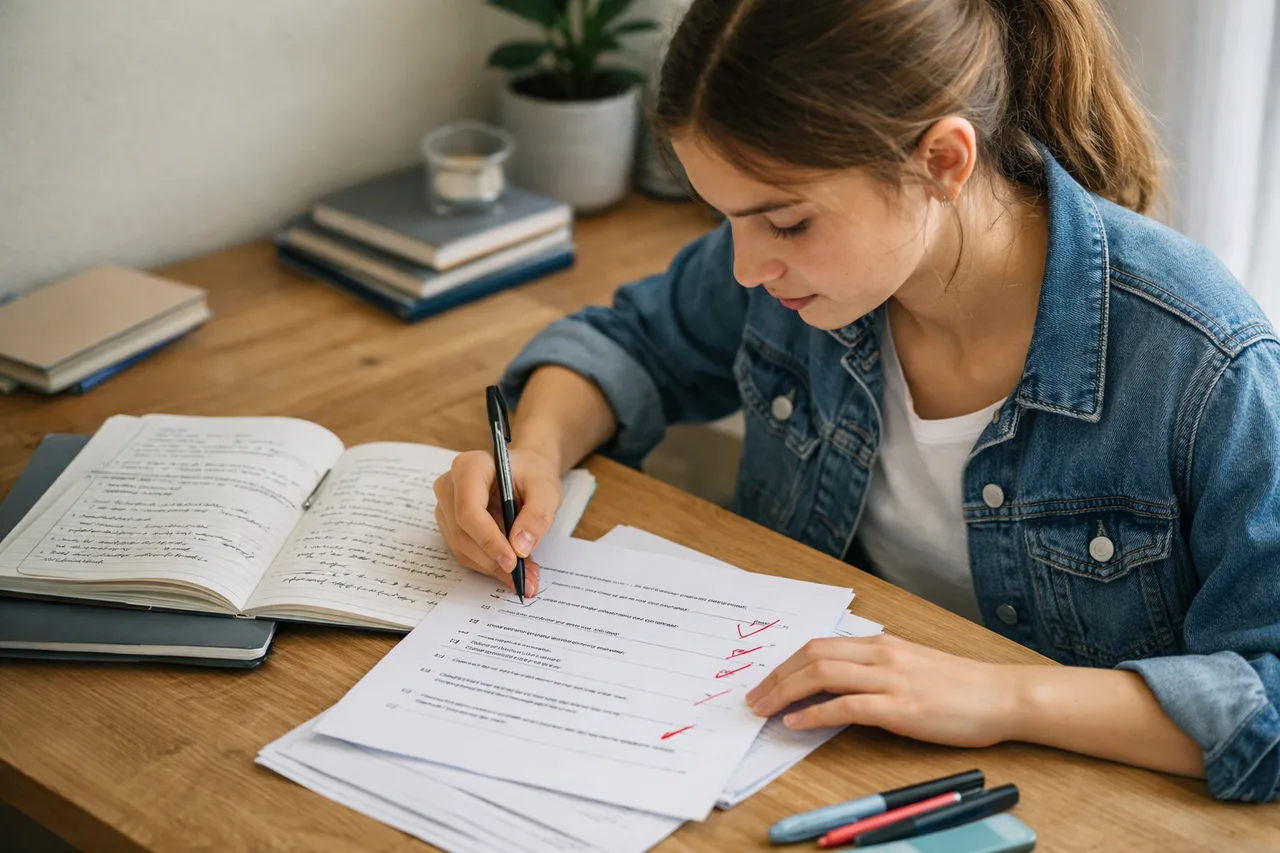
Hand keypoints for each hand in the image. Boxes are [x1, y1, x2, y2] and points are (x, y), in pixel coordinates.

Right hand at [432, 446, 562, 595]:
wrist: (525, 471)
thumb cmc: (532, 475)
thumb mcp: (545, 490)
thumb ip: (537, 516)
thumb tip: (520, 547)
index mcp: (469, 467)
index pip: (469, 510)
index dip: (489, 540)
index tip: (513, 562)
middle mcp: (449, 486)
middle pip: (463, 533)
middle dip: (494, 560)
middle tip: (527, 578)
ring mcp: (446, 506)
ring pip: (462, 547)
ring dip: (493, 566)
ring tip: (525, 575)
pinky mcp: (449, 524)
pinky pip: (464, 552)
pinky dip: (488, 564)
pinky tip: (511, 567)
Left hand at [744, 634, 1018, 747]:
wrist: (1002, 696)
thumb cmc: (959, 686)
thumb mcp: (910, 666)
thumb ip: (875, 668)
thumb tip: (836, 681)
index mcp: (881, 644)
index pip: (819, 646)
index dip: (785, 664)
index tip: (765, 682)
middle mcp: (881, 655)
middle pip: (812, 656)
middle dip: (776, 677)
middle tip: (753, 699)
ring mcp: (890, 680)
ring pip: (822, 675)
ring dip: (785, 693)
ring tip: (764, 710)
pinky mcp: (900, 707)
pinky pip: (846, 706)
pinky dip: (814, 714)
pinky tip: (795, 724)